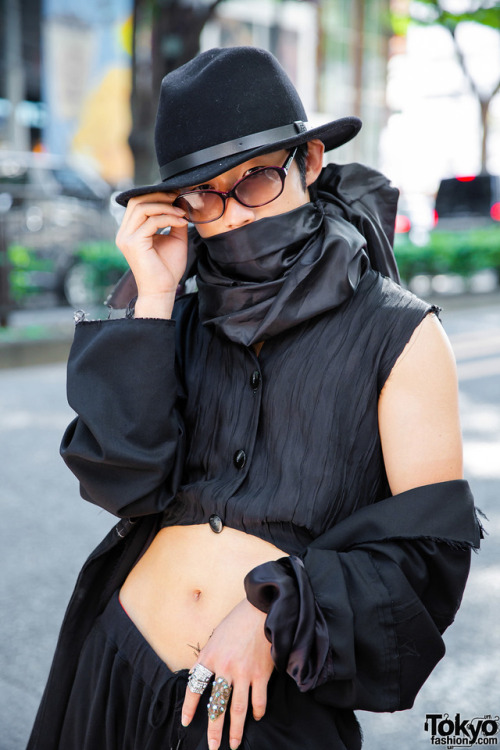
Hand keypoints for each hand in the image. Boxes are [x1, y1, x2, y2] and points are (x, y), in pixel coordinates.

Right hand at [115, 192, 188, 317]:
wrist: (162, 291)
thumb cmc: (167, 269)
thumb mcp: (174, 238)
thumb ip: (174, 220)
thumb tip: (181, 202)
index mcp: (130, 231)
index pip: (137, 203)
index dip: (156, 195)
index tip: (176, 195)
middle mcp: (124, 233)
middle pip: (136, 200)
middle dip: (159, 196)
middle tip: (178, 198)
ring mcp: (126, 238)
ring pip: (142, 208)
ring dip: (165, 206)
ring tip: (182, 213)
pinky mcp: (133, 244)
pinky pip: (151, 221)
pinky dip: (168, 218)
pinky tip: (182, 222)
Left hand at [182, 598, 273, 749]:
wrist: (261, 610)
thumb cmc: (237, 622)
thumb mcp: (215, 637)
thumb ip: (208, 658)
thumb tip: (199, 676)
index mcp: (210, 657)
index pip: (195, 687)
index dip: (190, 706)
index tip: (186, 722)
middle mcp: (225, 668)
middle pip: (217, 706)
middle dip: (214, 730)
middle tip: (212, 747)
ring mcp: (244, 673)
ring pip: (238, 709)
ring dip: (236, 730)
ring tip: (234, 744)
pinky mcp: (261, 674)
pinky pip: (258, 700)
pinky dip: (257, 712)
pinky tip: (256, 717)